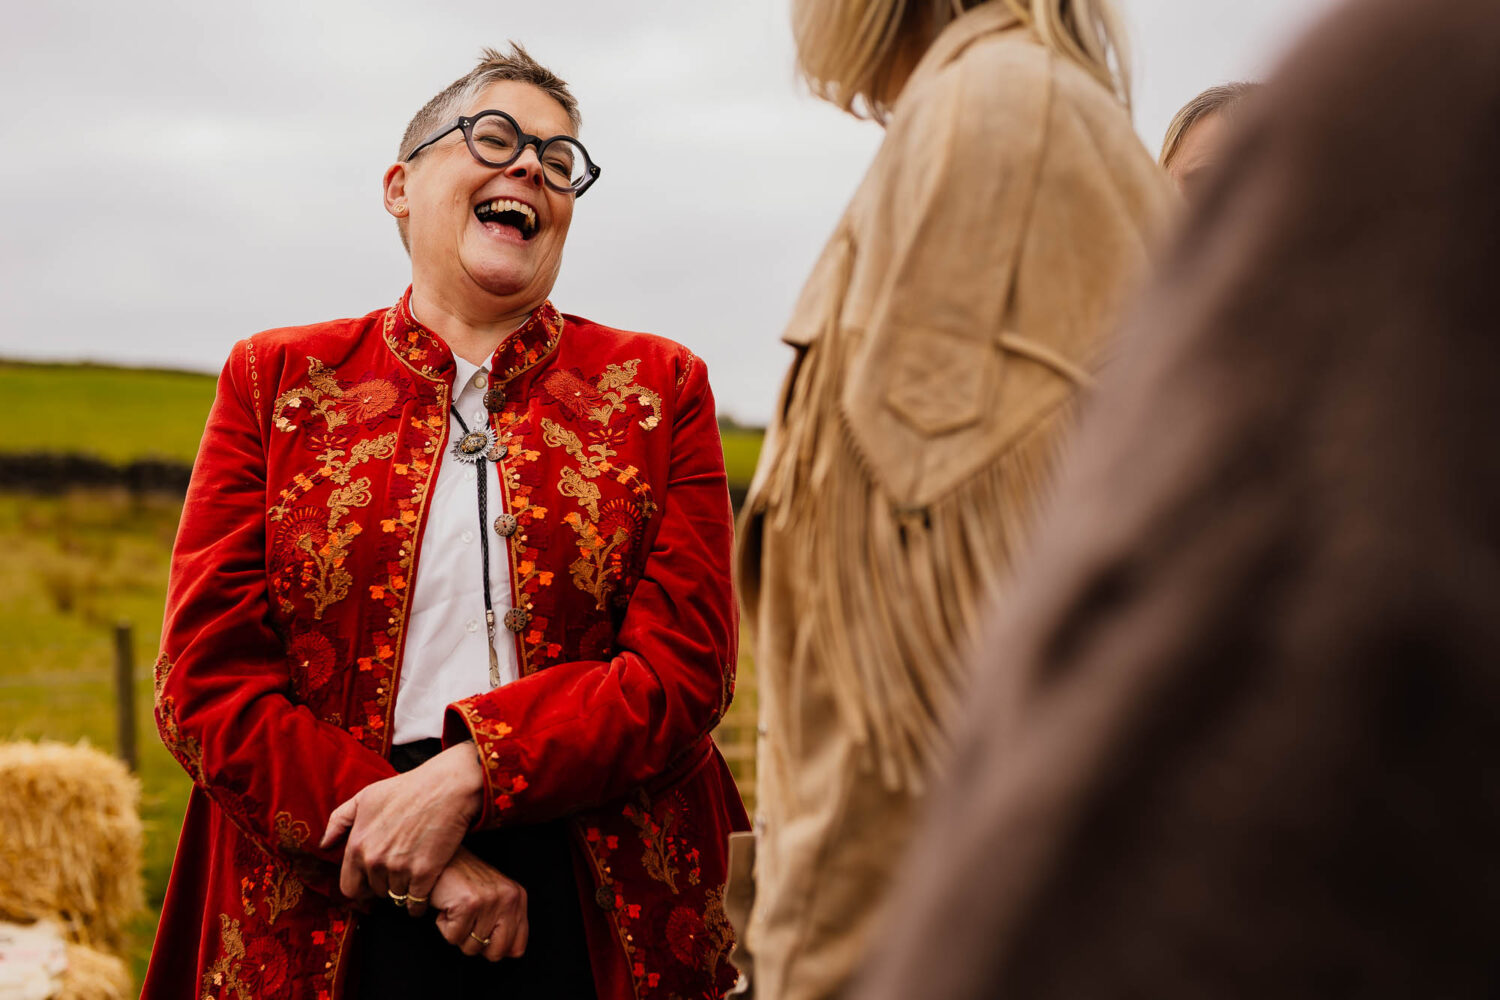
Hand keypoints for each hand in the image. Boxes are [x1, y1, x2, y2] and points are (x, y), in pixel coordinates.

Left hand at [320, 741, 484, 913]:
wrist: (447, 787)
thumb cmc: (407, 788)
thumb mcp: (366, 796)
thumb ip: (339, 820)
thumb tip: (324, 845)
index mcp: (357, 845)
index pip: (349, 888)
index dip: (362, 887)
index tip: (373, 882)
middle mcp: (374, 860)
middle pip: (375, 893)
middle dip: (385, 886)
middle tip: (399, 872)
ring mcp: (399, 868)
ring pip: (396, 898)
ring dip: (404, 891)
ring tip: (414, 875)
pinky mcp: (424, 873)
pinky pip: (416, 904)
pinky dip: (420, 903)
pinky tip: (426, 889)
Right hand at [430, 847, 528, 961]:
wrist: (441, 857)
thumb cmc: (464, 881)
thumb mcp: (494, 898)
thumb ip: (507, 924)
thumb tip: (512, 954)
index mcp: (518, 897)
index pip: (517, 947)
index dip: (495, 948)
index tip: (482, 933)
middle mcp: (509, 898)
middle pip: (496, 953)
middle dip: (476, 945)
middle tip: (468, 922)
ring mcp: (490, 901)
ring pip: (471, 948)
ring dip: (457, 932)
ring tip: (457, 909)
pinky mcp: (469, 904)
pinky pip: (453, 937)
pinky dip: (444, 926)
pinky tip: (447, 905)